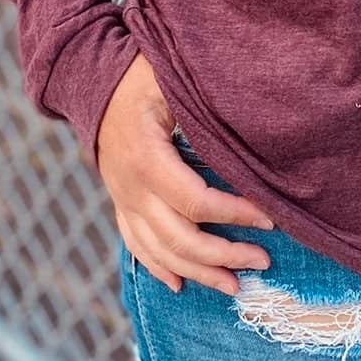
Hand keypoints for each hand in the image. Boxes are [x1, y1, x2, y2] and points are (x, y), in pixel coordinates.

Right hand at [97, 53, 276, 294]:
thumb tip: (252, 118)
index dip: (235, 214)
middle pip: (180, 239)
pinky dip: (159, 267)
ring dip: (200, 272)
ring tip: (235, 286)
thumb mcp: (171, 79)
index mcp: (147, 159)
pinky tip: (179, 284)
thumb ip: (204, 105)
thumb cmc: (141, 75)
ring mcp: (123, 200)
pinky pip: (136, 246)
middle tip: (263, 261)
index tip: (270, 217)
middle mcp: (131, 189)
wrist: (90, 82)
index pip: (197, 202)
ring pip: (161, 252)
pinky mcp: (120, 203)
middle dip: (225, 255)